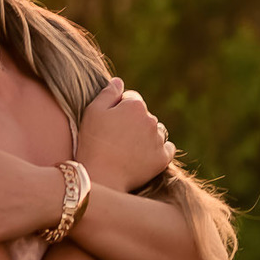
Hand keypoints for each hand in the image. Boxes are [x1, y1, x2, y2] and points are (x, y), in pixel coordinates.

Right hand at [76, 77, 175, 192]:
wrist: (101, 177)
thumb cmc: (93, 143)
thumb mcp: (92, 112)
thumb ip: (108, 93)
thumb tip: (119, 81)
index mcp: (135, 105)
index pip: (132, 99)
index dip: (119, 109)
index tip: (110, 123)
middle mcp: (151, 119)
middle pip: (144, 115)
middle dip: (134, 122)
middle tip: (117, 139)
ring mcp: (158, 140)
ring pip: (156, 131)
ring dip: (147, 136)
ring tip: (129, 149)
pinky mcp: (163, 159)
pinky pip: (167, 148)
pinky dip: (159, 150)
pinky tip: (144, 156)